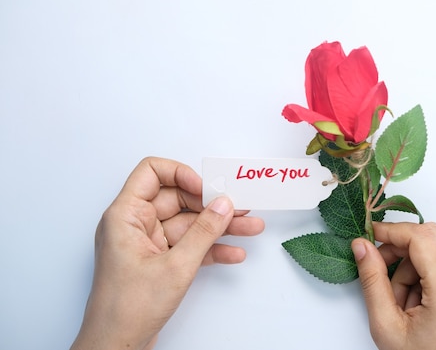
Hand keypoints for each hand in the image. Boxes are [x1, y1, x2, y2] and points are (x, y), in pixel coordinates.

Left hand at [71, 157, 264, 349]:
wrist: (116, 346)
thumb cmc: (127, 308)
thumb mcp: (175, 266)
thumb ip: (204, 232)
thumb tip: (223, 205)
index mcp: (126, 215)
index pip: (152, 173)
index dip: (182, 175)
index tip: (208, 189)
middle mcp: (136, 224)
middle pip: (178, 199)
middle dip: (212, 204)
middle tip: (241, 208)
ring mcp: (148, 243)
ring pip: (189, 224)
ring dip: (219, 227)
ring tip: (250, 227)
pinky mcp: (159, 261)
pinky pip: (189, 245)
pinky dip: (211, 248)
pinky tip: (233, 252)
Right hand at [351, 222, 435, 349]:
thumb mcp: (387, 326)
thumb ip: (372, 281)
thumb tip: (362, 247)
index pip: (421, 237)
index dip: (392, 231)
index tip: (370, 235)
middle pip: (431, 236)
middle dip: (401, 245)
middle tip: (379, 266)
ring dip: (413, 264)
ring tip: (401, 300)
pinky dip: (427, 273)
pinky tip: (416, 301)